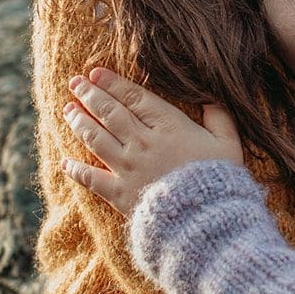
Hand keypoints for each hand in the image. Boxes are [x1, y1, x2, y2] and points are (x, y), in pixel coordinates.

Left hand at [60, 67, 242, 215]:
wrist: (205, 220)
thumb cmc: (220, 180)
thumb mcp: (229, 143)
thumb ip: (219, 116)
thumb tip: (209, 96)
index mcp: (169, 127)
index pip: (135, 98)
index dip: (113, 83)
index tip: (96, 73)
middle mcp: (143, 143)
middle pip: (110, 113)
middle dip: (90, 95)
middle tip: (75, 83)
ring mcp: (128, 168)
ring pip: (96, 138)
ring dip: (79, 122)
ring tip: (68, 110)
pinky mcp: (119, 194)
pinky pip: (91, 179)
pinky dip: (76, 170)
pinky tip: (65, 162)